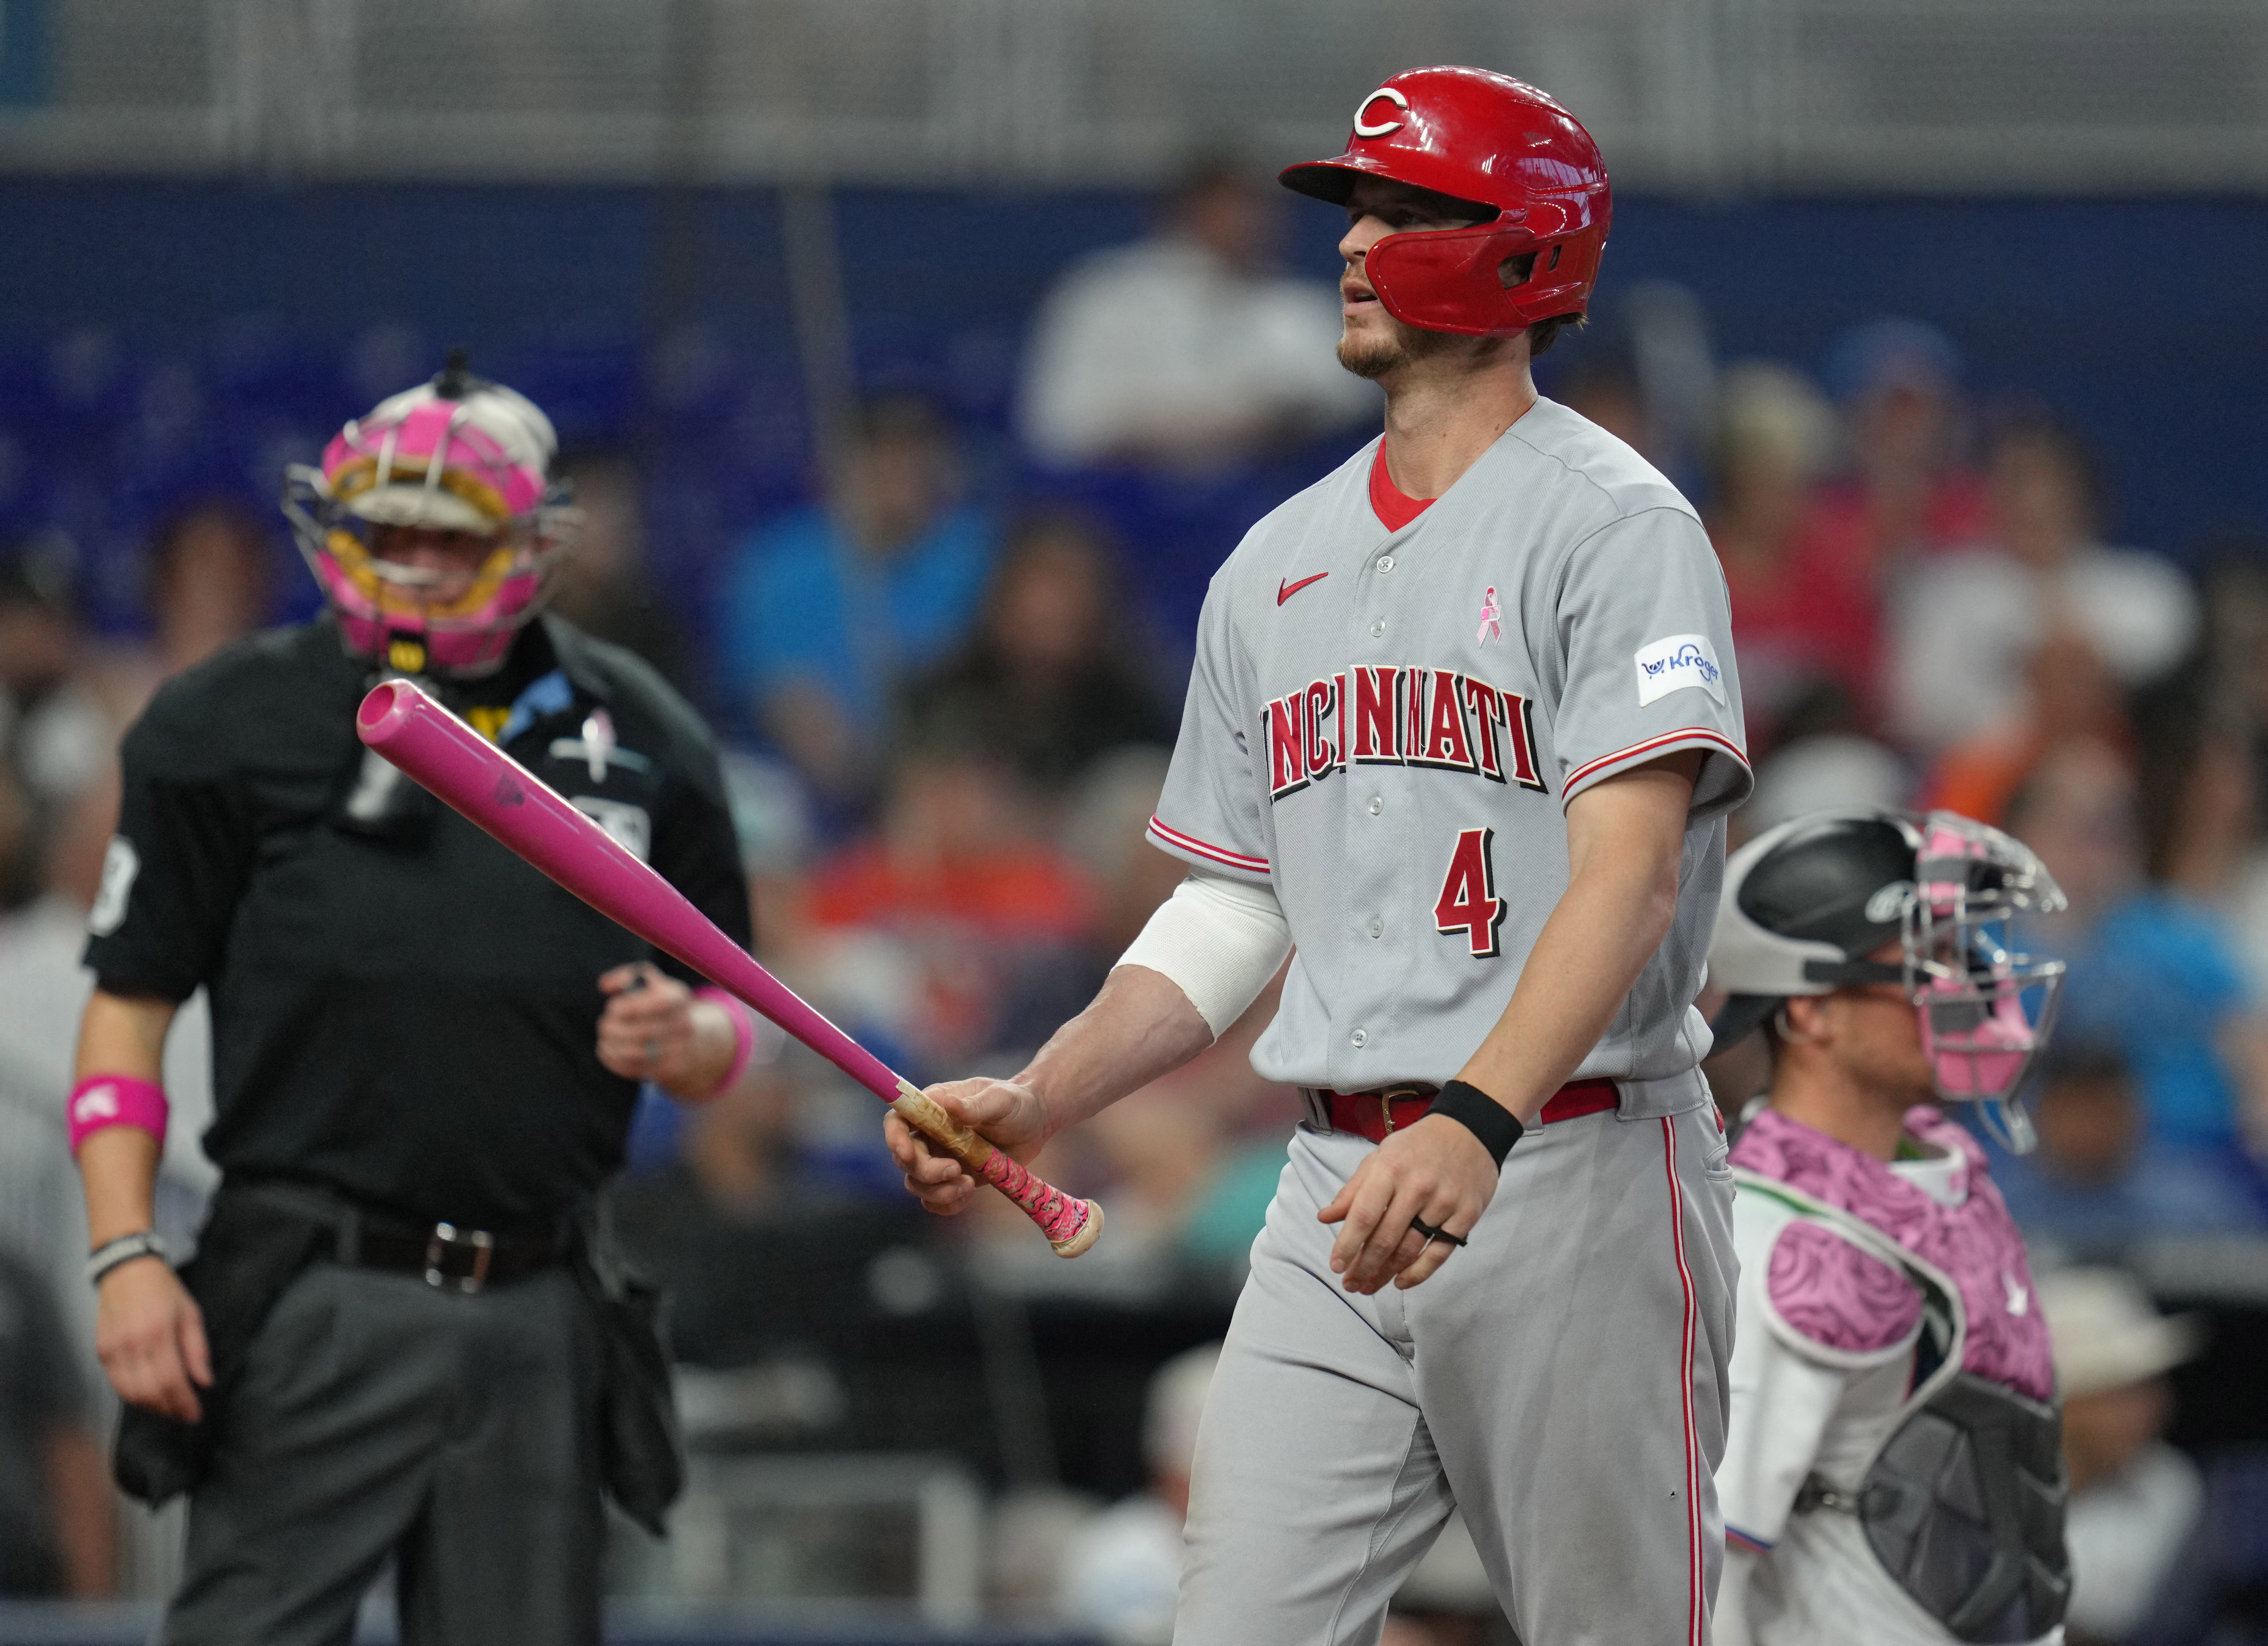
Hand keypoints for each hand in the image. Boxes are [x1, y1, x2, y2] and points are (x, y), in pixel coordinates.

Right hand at [95, 1258, 210, 1422]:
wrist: (127, 1270)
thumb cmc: (164, 1291)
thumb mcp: (191, 1314)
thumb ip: (197, 1350)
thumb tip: (204, 1382)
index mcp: (159, 1332)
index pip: (170, 1380)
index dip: (183, 1403)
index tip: (195, 1415)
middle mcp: (132, 1343)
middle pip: (148, 1392)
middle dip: (169, 1409)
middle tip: (184, 1414)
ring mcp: (112, 1348)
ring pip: (129, 1393)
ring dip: (151, 1406)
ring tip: (169, 1407)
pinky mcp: (101, 1350)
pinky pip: (116, 1383)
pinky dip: (133, 1395)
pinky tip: (148, 1394)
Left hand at [596, 963, 699, 1084]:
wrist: (692, 1036)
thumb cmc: (661, 1004)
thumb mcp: (650, 983)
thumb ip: (625, 977)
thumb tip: (604, 985)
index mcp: (678, 998)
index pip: (647, 1005)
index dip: (623, 1008)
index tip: (612, 1008)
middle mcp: (682, 1025)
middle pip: (639, 1032)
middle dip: (612, 1028)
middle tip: (604, 1024)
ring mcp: (678, 1050)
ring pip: (634, 1054)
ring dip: (611, 1045)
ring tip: (604, 1038)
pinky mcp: (669, 1069)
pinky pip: (634, 1069)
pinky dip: (614, 1061)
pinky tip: (607, 1050)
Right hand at [883, 1078, 1049, 1216]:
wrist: (1035, 1124)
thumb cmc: (1016, 1103)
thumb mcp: (1000, 1099)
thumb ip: (975, 1105)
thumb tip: (948, 1105)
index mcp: (933, 1107)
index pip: (897, 1120)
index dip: (894, 1137)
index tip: (906, 1154)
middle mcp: (930, 1133)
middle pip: (905, 1159)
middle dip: (925, 1171)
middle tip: (955, 1170)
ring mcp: (940, 1158)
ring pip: (917, 1183)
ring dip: (937, 1191)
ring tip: (969, 1184)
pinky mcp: (953, 1179)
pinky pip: (935, 1200)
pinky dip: (946, 1204)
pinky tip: (968, 1194)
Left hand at [1317, 1114, 1497, 1293]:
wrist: (1470, 1130)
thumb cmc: (1418, 1145)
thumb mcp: (1380, 1157)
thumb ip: (1353, 1190)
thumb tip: (1325, 1217)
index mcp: (1390, 1169)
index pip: (1364, 1215)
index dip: (1347, 1245)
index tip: (1335, 1266)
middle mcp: (1416, 1187)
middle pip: (1385, 1239)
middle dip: (1364, 1267)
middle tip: (1351, 1285)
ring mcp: (1443, 1203)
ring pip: (1410, 1249)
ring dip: (1386, 1273)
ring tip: (1369, 1287)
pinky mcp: (1466, 1216)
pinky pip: (1439, 1253)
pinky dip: (1419, 1273)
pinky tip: (1401, 1282)